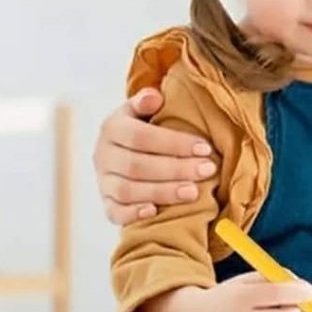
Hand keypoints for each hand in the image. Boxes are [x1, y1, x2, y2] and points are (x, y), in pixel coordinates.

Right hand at [94, 87, 217, 224]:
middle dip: (176, 169)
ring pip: (128, 190)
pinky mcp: (107, 203)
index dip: (173, 143)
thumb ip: (147, 102)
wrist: (125, 150)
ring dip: (163, 192)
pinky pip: (115, 212)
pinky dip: (133, 214)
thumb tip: (154, 98)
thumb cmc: (146, 128)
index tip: (205, 148)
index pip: (141, 136)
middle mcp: (103, 155)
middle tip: (208, 169)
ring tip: (194, 191)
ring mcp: (103, 181)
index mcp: (112, 128)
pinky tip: (155, 212)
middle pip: (137, 165)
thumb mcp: (144, 110)